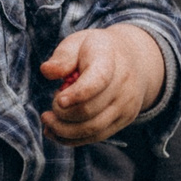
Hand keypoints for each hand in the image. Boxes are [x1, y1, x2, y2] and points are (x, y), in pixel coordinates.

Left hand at [40, 25, 164, 146]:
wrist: (133, 58)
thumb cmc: (96, 50)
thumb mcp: (78, 42)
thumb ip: (63, 56)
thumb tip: (47, 71)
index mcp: (109, 59)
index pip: (97, 80)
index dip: (78, 94)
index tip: (58, 100)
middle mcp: (123, 84)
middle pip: (90, 110)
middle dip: (62, 114)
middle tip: (50, 107)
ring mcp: (127, 104)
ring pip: (93, 128)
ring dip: (65, 130)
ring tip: (48, 121)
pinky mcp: (125, 119)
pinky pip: (98, 136)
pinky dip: (74, 139)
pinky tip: (57, 132)